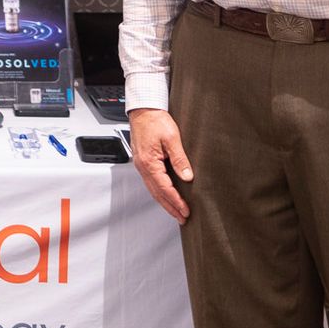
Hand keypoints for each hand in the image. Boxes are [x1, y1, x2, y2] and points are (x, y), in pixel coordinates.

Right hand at [128, 108, 193, 222]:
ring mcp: (141, 165)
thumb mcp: (172, 138)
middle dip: (170, 207)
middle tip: (182, 218)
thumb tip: (187, 176)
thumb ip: (179, 159)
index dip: (176, 201)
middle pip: (157, 193)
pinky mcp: (143, 162)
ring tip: (176, 211)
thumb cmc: (155, 120)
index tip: (185, 211)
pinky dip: (159, 192)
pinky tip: (166, 194)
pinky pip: (151, 182)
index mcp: (149, 163)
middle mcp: (143, 167)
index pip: (164, 188)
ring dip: (165, 202)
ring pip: (153, 189)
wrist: (143, 110)